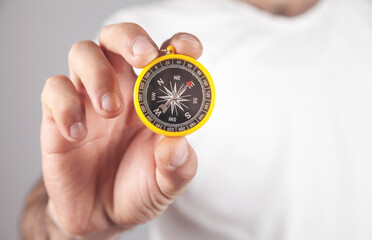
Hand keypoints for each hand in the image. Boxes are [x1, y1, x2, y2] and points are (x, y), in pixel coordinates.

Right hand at [40, 23, 202, 236]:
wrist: (102, 216)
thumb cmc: (139, 189)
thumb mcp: (167, 183)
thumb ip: (178, 165)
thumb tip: (177, 142)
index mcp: (151, 98)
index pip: (162, 56)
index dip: (177, 44)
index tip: (187, 49)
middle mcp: (119, 90)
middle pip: (116, 38)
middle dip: (130, 38)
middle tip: (143, 58)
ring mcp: (87, 100)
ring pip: (82, 53)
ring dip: (98, 74)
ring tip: (110, 109)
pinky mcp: (57, 116)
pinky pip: (54, 90)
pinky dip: (66, 104)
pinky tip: (78, 135)